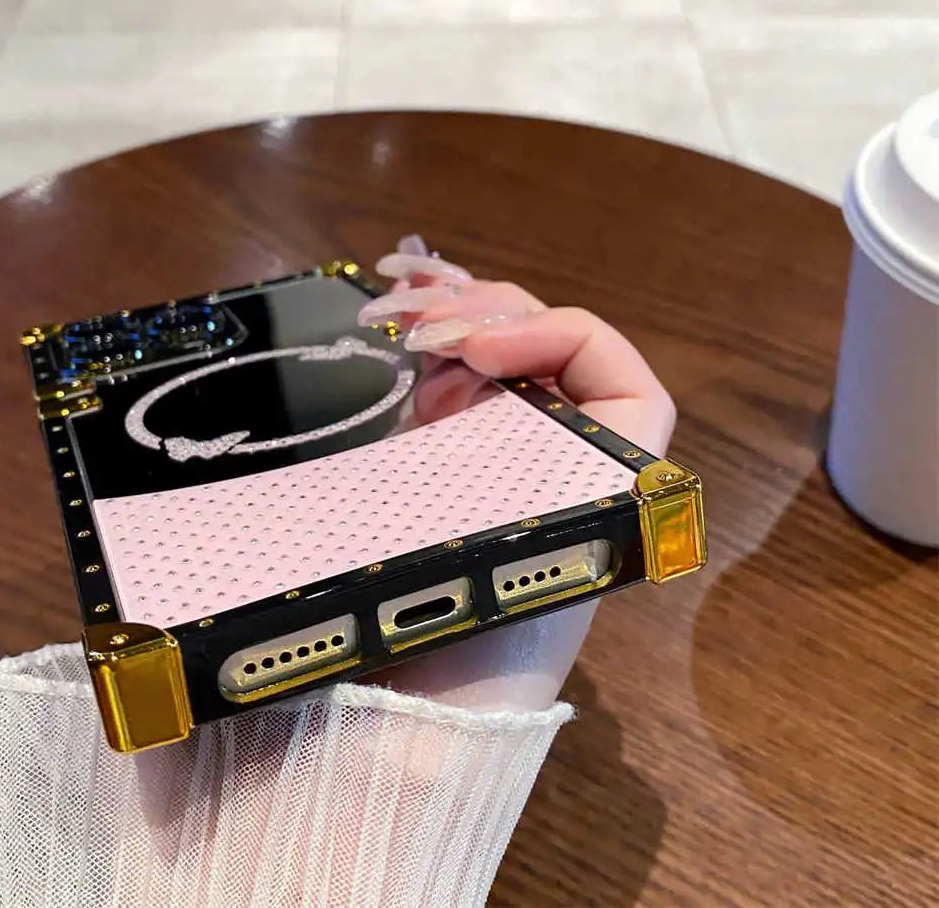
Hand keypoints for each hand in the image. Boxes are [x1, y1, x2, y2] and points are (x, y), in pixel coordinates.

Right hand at [360, 240, 675, 711]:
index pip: (618, 382)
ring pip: (495, 348)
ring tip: (393, 296)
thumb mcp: (502, 559)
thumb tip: (452, 408)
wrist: (402, 713)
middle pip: (544, 350)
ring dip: (450, 308)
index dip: (554, 340)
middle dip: (484, 313)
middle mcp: (551, 457)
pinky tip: (396, 298)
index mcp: (595, 486)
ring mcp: (498, 447)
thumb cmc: (459, 648)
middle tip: (416, 319)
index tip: (477, 350)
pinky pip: (449, 370)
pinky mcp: (446, 449)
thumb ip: (503, 489)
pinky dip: (429, 326)